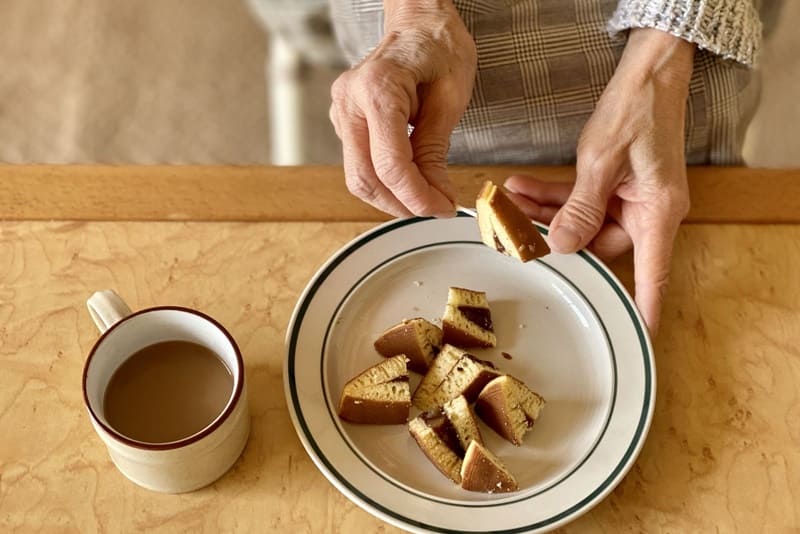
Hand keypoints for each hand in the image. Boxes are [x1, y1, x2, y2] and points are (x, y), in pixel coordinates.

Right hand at [329, 0, 475, 216]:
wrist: (418, 23)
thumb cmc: (438, 48)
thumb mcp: (451, 97)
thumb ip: (436, 150)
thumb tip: (436, 196)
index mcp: (378, 89)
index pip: (390, 164)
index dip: (417, 196)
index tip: (443, 208)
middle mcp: (350, 102)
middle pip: (365, 178)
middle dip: (401, 203)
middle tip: (435, 209)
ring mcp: (342, 112)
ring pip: (357, 177)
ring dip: (391, 198)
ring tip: (425, 197)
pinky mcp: (345, 122)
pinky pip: (359, 165)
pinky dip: (384, 182)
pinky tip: (409, 180)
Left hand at [505, 29, 694, 334]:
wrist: (650, 73)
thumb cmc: (636, 112)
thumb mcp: (601, 163)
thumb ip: (580, 208)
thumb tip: (563, 245)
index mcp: (656, 212)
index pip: (652, 272)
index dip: (644, 305)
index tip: (638, 334)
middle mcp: (647, 210)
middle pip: (600, 244)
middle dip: (555, 235)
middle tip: (514, 227)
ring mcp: (630, 197)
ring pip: (583, 221)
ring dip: (546, 212)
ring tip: (509, 199)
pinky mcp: (615, 183)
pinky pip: (583, 199)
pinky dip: (554, 195)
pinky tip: (521, 187)